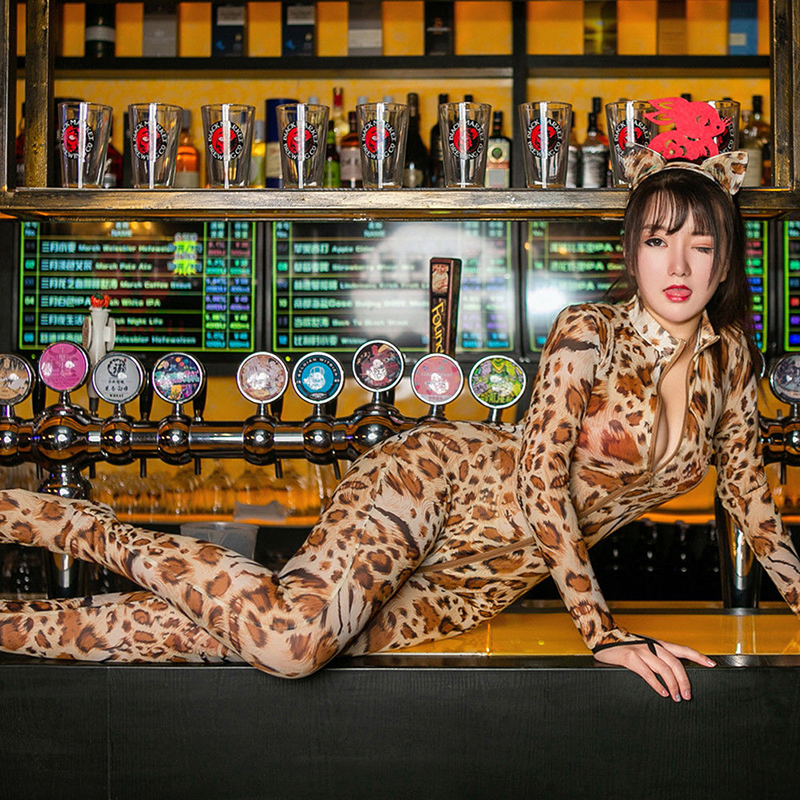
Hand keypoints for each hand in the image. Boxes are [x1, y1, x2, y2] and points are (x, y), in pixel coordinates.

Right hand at [592, 638, 715, 700]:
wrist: (603, 638)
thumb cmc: (625, 647)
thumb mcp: (645, 650)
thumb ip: (657, 659)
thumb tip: (673, 676)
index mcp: (658, 644)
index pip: (683, 649)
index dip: (698, 657)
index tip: (712, 664)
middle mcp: (652, 646)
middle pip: (676, 663)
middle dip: (685, 681)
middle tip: (688, 695)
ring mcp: (641, 651)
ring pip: (664, 669)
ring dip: (673, 686)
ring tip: (676, 698)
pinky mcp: (630, 658)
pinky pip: (648, 674)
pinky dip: (657, 685)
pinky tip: (662, 693)